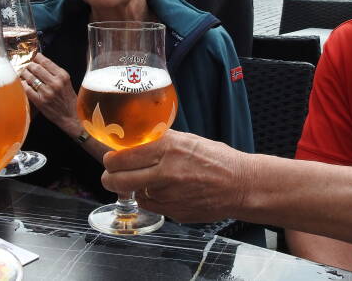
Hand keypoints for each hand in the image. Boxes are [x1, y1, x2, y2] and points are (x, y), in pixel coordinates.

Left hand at [20, 53, 81, 136]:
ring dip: (24, 74)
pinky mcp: (40, 101)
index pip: (46, 62)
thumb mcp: (67, 83)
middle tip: (26, 66)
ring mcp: (47, 92)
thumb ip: (56, 73)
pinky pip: (27, 89)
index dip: (37, 58)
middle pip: (36, 68)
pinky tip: (22, 83)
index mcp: (63, 76)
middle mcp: (55, 83)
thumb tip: (41, 63)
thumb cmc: (68, 100)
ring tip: (23, 73)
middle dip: (29, 65)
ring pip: (30, 77)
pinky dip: (23, 84)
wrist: (70, 117)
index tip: (34, 57)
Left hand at [101, 130, 250, 222]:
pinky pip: (149, 205)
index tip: (111, 159)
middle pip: (118, 179)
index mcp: (168, 147)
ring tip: (149, 180)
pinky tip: (164, 191)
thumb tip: (132, 143)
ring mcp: (168, 194)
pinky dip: (150, 199)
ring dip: (134, 188)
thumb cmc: (216, 160)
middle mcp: (165, 171)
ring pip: (134, 193)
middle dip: (110, 177)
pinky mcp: (173, 212)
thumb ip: (159, 141)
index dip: (111, 159)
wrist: (240, 185)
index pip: (122, 156)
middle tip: (112, 174)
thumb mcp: (187, 140)